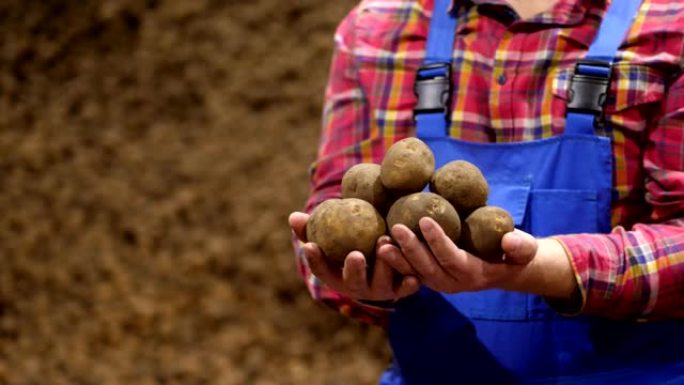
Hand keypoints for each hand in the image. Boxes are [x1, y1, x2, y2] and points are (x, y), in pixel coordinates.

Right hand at [288, 211, 419, 301]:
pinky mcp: (403, 288)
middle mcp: (358, 287)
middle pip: (354, 283)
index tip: (310, 246)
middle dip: (354, 270)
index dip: (315, 261)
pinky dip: (410, 283)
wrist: (389, 246)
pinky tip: (414, 276)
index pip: (322, 271)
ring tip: (384, 243)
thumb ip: (315, 226)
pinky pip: (407, 287)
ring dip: (384, 266)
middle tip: (356, 254)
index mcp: (338, 275)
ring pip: (382, 284)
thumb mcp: (337, 230)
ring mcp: (381, 289)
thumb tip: (294, 217)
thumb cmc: (356, 236)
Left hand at [378, 217, 537, 293]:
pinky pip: (408, 272)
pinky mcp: (428, 277)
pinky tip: (380, 246)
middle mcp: (452, 283)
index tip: (425, 220)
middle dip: (411, 249)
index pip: (452, 258)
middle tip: (396, 227)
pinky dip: (394, 262)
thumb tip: (510, 241)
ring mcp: (438, 282)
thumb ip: (521, 246)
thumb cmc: (514, 253)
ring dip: (396, 259)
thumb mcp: (525, 249)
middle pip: (428, 268)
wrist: (504, 268)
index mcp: (473, 274)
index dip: (438, 241)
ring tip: (380, 242)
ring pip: (414, 273)